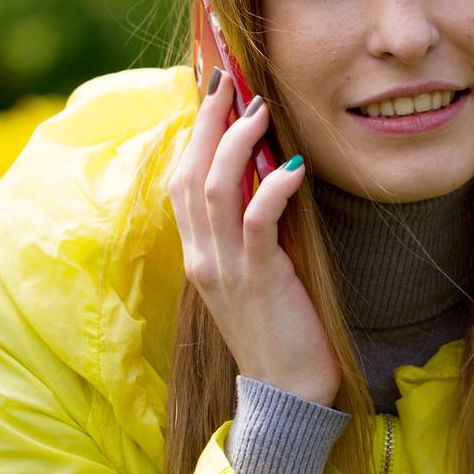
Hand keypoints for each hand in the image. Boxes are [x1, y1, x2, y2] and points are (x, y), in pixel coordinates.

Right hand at [168, 70, 341, 406]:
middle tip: (228, 81)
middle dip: (206, 123)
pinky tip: (292, 165)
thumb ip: (257, 230)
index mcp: (199, 253)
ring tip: (258, 111)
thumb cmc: (283, 328)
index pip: (182, 181)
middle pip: (189, 175)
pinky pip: (256, 224)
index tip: (213, 92)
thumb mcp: (262, 271)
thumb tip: (274, 174)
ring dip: (234, 145)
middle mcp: (202, 257)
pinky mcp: (257, 281)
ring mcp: (225, 270)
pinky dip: (272, 189)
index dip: (193, 134)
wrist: (288, 393)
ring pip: (214, 192)